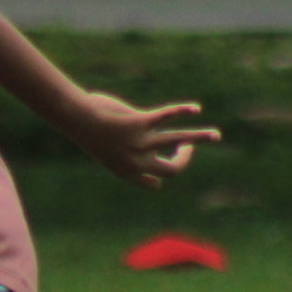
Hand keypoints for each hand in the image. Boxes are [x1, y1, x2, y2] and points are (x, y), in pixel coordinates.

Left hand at [69, 94, 220, 188]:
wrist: (75, 119)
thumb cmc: (84, 130)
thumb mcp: (100, 146)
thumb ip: (116, 147)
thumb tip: (120, 141)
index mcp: (126, 172)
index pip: (154, 183)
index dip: (161, 175)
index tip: (164, 161)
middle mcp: (137, 161)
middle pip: (172, 169)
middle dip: (184, 159)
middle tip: (187, 148)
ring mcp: (141, 143)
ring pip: (178, 143)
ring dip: (200, 138)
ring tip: (216, 135)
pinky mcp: (142, 122)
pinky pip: (168, 116)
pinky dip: (182, 110)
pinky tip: (195, 108)